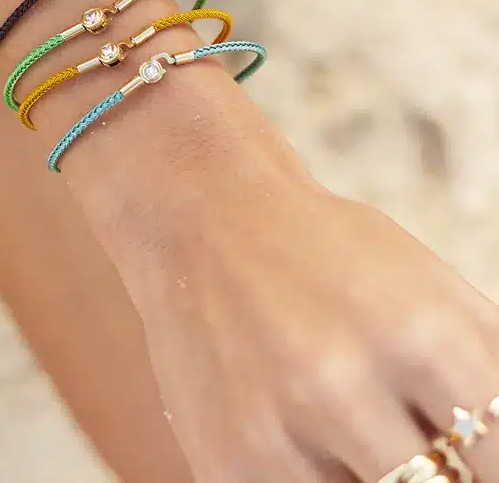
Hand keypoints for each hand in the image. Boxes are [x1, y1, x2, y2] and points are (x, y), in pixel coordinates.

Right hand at [122, 174, 498, 480]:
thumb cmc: (328, 250)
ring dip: (372, 475)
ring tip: (353, 425)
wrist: (206, 220)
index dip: (492, 466)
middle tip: (416, 444)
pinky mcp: (227, 464)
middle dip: (437, 472)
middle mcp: (345, 386)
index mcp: (422, 335)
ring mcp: (278, 432)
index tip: (475, 459)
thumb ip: (491, 367)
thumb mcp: (430, 285)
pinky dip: (316, 478)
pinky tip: (304, 433)